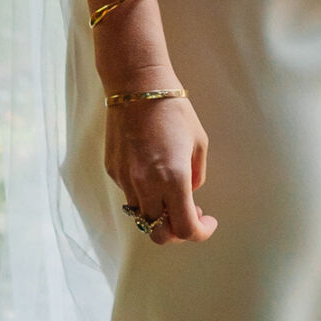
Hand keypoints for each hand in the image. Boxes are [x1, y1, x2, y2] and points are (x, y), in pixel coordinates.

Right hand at [105, 86, 215, 245]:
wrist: (137, 87)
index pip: (184, 228)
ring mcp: (126, 180)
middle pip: (158, 234)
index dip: (200, 232)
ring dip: (159, 213)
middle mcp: (146, 185)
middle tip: (189, 215)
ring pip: (141, 215)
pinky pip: (130, 193)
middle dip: (176, 232)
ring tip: (171, 192)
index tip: (208, 221)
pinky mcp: (113, 171)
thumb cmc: (173, 109)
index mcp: (173, 179)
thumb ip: (195, 175)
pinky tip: (152, 171)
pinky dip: (144, 194)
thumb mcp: (198, 142)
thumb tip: (190, 193)